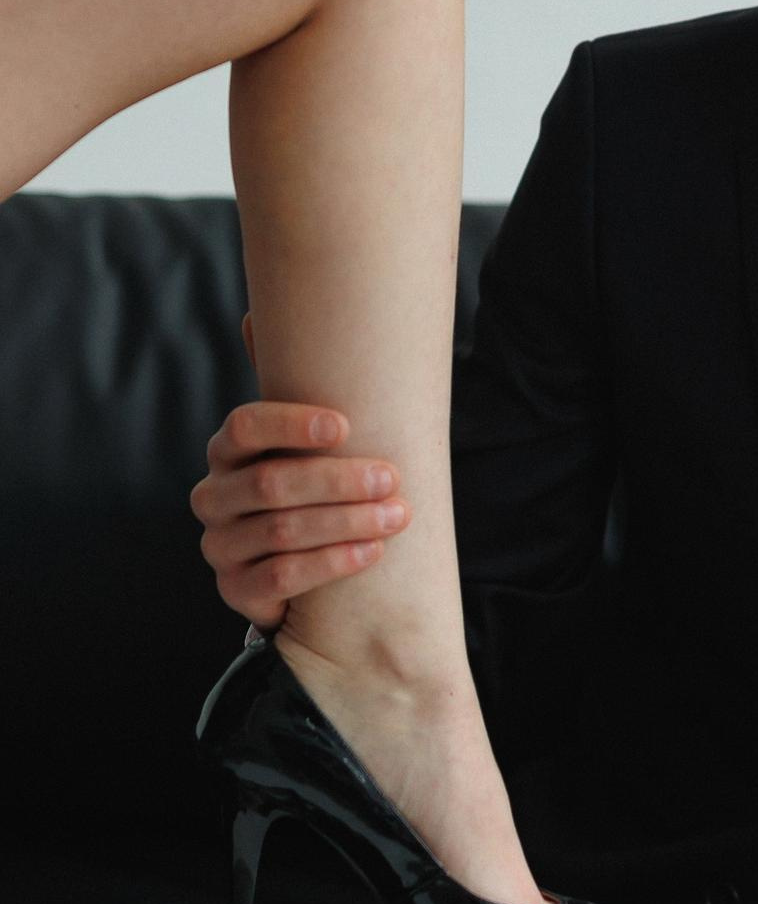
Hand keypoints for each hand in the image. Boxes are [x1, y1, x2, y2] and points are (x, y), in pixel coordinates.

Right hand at [187, 310, 412, 626]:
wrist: (299, 565)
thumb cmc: (310, 483)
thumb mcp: (305, 436)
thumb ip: (291, 380)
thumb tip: (256, 313)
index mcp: (228, 451)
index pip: (245, 427)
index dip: (291, 425)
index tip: (345, 425)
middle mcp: (214, 496)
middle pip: (270, 484)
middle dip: (338, 480)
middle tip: (392, 478)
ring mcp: (221, 545)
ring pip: (281, 531)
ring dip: (347, 522)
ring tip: (397, 515)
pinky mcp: (235, 590)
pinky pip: (280, 578)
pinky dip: (331, 563)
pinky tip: (371, 552)